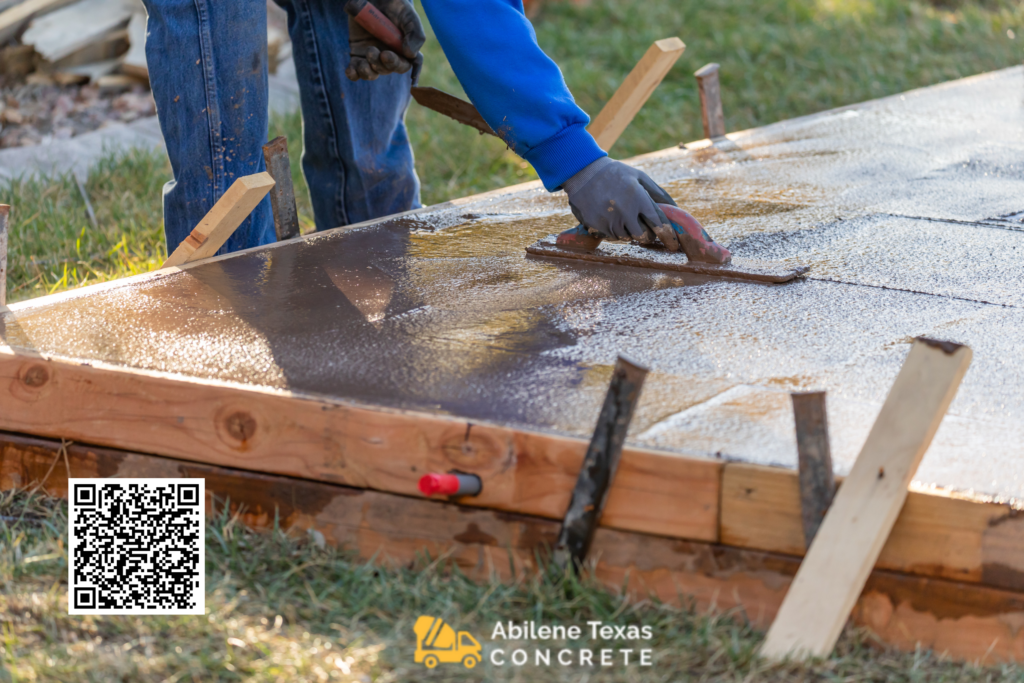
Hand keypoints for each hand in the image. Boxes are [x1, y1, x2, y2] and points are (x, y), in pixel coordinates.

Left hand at [345, 0, 424, 81]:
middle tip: (372, 50)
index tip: (387, 55)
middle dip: (380, 64)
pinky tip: (351, 70)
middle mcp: (388, 55)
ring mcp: (373, 55)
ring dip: (367, 72)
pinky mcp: (357, 52)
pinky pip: (355, 69)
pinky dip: (353, 73)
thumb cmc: (395, 5)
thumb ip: (415, 35)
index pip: (403, 65)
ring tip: (364, 58)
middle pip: (386, 69)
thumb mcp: (408, 15)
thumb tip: (410, 55)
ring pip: (371, 73)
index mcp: (403, 50)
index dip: (396, 65)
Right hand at [562, 157, 676, 240]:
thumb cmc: (615, 173)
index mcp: (639, 198)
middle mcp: (625, 212)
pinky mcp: (596, 226)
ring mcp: (609, 220)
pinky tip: (609, 215)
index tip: (673, 245)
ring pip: (626, 237)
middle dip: (647, 235)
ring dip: (628, 231)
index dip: (669, 237)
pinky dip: (614, 230)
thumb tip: (676, 209)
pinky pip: (611, 236)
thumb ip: (658, 193)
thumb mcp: (639, 177)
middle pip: (643, 237)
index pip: (659, 224)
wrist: (583, 172)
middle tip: (644, 229)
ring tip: (622, 215)